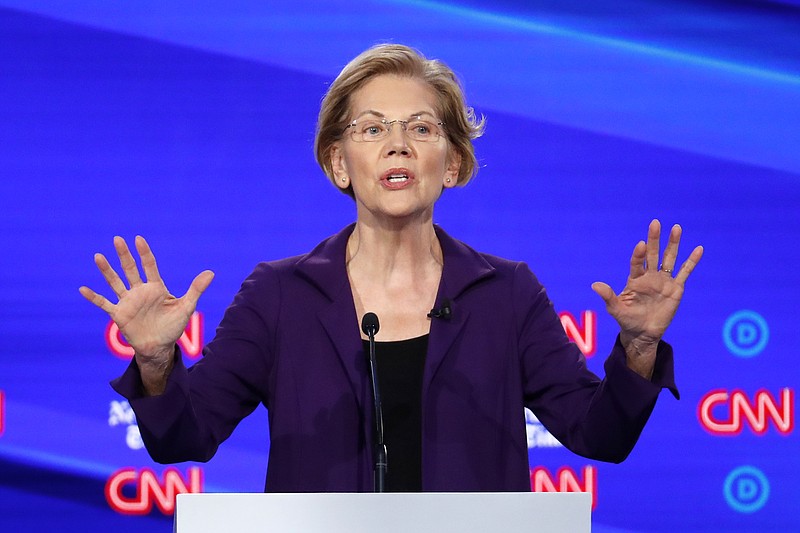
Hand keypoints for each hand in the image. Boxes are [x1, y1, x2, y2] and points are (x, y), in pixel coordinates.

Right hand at [79, 236, 213, 392]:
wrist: (160, 347)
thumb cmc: (173, 326)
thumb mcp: (186, 307)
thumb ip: (196, 289)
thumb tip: (211, 273)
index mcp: (156, 287)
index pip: (149, 266)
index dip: (144, 253)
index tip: (138, 239)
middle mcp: (140, 291)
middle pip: (130, 269)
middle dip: (124, 255)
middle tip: (117, 239)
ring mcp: (128, 302)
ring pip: (115, 282)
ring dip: (107, 271)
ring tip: (98, 256)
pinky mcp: (119, 314)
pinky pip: (104, 304)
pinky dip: (94, 297)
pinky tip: (82, 289)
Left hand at [591, 220, 702, 378]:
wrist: (643, 333)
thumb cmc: (627, 320)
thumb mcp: (616, 310)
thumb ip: (608, 297)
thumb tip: (594, 285)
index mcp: (635, 279)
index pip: (637, 263)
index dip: (639, 254)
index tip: (641, 244)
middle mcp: (649, 276)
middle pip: (653, 254)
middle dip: (654, 239)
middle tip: (655, 223)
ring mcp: (663, 281)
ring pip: (669, 258)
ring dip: (673, 244)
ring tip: (677, 227)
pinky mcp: (676, 288)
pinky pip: (685, 272)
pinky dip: (692, 261)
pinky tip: (699, 249)